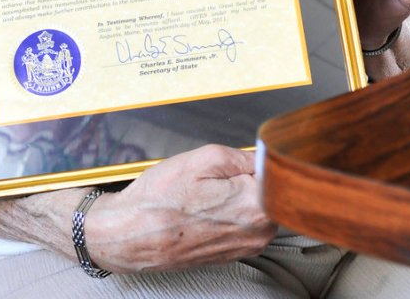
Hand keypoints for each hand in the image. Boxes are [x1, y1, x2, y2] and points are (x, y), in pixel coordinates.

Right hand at [85, 144, 275, 272]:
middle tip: (216, 175)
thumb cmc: (160, 199)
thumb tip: (263, 157)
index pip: (278, 174)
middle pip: (269, 192)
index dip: (258, 160)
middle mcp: (257, 233)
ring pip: (256, 207)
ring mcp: (246, 247)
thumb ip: (242, 156)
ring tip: (206, 193)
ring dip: (238, 195)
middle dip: (248, 177)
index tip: (244, 158)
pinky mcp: (232, 254)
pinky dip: (228, 212)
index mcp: (255, 207)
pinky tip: (204, 208)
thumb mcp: (201, 158)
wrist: (131, 234)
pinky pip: (243, 224)